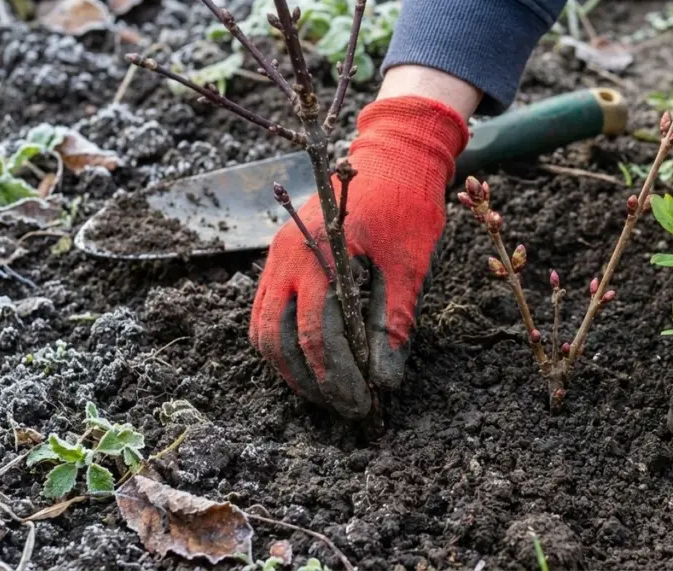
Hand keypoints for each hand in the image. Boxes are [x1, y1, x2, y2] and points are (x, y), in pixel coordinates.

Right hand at [249, 96, 468, 417]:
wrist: (393, 158)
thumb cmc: (407, 208)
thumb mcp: (409, 267)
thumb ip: (393, 323)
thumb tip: (386, 381)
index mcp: (319, 253)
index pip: (315, 332)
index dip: (337, 375)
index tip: (363, 403)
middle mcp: (287, 254)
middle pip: (277, 337)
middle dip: (311, 380)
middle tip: (345, 407)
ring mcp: (277, 255)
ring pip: (262, 328)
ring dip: (290, 368)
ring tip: (326, 394)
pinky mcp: (280, 259)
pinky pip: (265, 311)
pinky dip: (281, 344)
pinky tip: (309, 365)